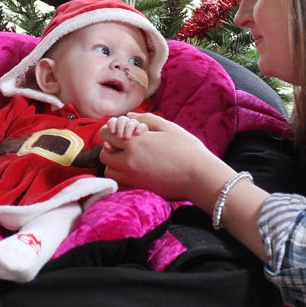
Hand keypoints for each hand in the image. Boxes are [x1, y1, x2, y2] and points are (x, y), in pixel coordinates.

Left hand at [99, 112, 228, 205]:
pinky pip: (118, 185)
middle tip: (124, 147)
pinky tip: (134, 173)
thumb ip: (145, 119)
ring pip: (109, 171)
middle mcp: (128, 160)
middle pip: (104, 154)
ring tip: (129, 160)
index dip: (110, 131)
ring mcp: (132, 178)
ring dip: (114, 165)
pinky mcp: (139, 190)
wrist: (200, 177)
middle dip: (111, 149)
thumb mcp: (168, 127)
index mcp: (135, 142)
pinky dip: (121, 178)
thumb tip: (128, 116)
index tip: (119, 132)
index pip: (106, 134)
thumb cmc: (187, 149)